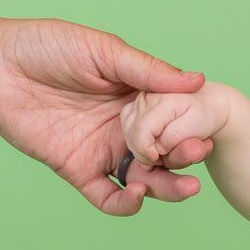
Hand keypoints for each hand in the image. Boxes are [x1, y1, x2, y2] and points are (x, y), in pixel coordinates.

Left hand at [0, 16, 213, 214]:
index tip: (205, 134)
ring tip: (184, 187)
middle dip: (186, 163)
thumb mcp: (104, 51)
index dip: (191, 132)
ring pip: (144, 181)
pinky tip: (136, 193)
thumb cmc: (45, 46)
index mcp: (135, 99)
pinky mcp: (77, 169)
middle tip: (198, 159)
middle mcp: (123, 128)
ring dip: (166, 189)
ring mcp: (101, 150)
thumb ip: (149, 71)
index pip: (173, 123)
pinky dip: (126, 204)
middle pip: (165, 157)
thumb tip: (198, 80)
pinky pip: (107, 197)